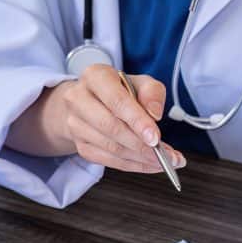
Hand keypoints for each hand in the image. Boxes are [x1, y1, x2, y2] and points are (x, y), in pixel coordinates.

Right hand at [50, 65, 186, 174]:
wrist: (89, 100)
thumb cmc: (118, 90)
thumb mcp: (139, 82)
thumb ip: (151, 92)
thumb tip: (154, 114)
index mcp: (95, 77)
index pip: (117, 101)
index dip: (137, 121)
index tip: (155, 138)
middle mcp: (78, 99)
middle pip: (111, 127)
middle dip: (141, 145)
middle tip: (166, 155)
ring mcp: (75, 124)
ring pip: (110, 147)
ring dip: (140, 158)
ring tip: (164, 161)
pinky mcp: (79, 145)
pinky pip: (107, 160)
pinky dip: (132, 165)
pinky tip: (149, 164)